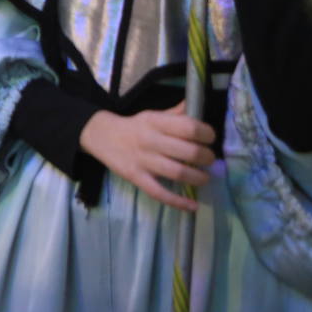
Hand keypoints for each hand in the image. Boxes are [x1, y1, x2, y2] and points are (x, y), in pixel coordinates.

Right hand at [78, 102, 216, 211]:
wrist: (102, 136)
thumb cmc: (134, 126)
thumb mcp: (153, 115)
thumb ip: (176, 114)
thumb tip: (196, 106)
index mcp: (156, 122)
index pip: (189, 127)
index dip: (206, 133)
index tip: (210, 138)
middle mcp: (150, 140)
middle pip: (188, 152)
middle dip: (206, 157)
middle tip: (209, 159)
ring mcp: (143, 160)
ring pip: (178, 173)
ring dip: (198, 177)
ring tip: (204, 177)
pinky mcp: (136, 177)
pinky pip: (159, 193)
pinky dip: (178, 202)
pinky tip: (192, 205)